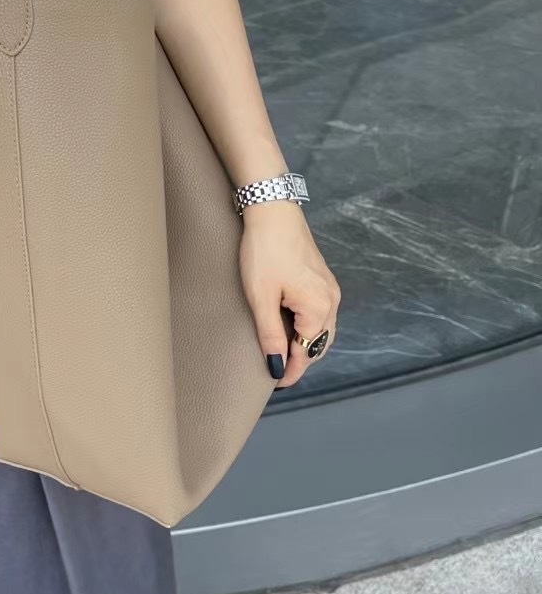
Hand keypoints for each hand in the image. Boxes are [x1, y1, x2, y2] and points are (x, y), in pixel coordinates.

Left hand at [237, 199, 340, 388]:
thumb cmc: (264, 251)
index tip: (275, 383)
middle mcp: (331, 300)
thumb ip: (271, 335)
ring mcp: (329, 288)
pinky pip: (320, 312)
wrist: (272, 210)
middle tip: (276, 368)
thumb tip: (277, 367)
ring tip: (280, 349)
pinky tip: (289, 324)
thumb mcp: (261, 297)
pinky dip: (307, 325)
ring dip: (304, 342)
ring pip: (321, 328)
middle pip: (319, 343)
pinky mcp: (322, 278)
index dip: (292, 370)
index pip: (307, 352)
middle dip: (300, 358)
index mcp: (319, 308)